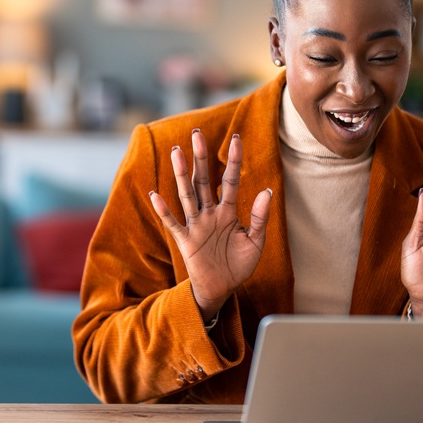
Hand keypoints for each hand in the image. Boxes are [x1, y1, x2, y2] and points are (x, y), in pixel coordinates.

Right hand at [149, 130, 272, 321]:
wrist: (222, 289)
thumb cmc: (238, 265)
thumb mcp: (255, 242)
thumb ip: (260, 217)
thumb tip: (267, 190)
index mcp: (228, 212)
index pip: (230, 181)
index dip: (234, 161)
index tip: (236, 138)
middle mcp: (210, 214)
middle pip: (204, 180)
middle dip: (201, 157)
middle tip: (197, 133)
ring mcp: (196, 225)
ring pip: (187, 194)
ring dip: (181, 174)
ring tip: (176, 151)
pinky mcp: (186, 241)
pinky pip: (173, 223)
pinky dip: (164, 210)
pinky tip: (156, 195)